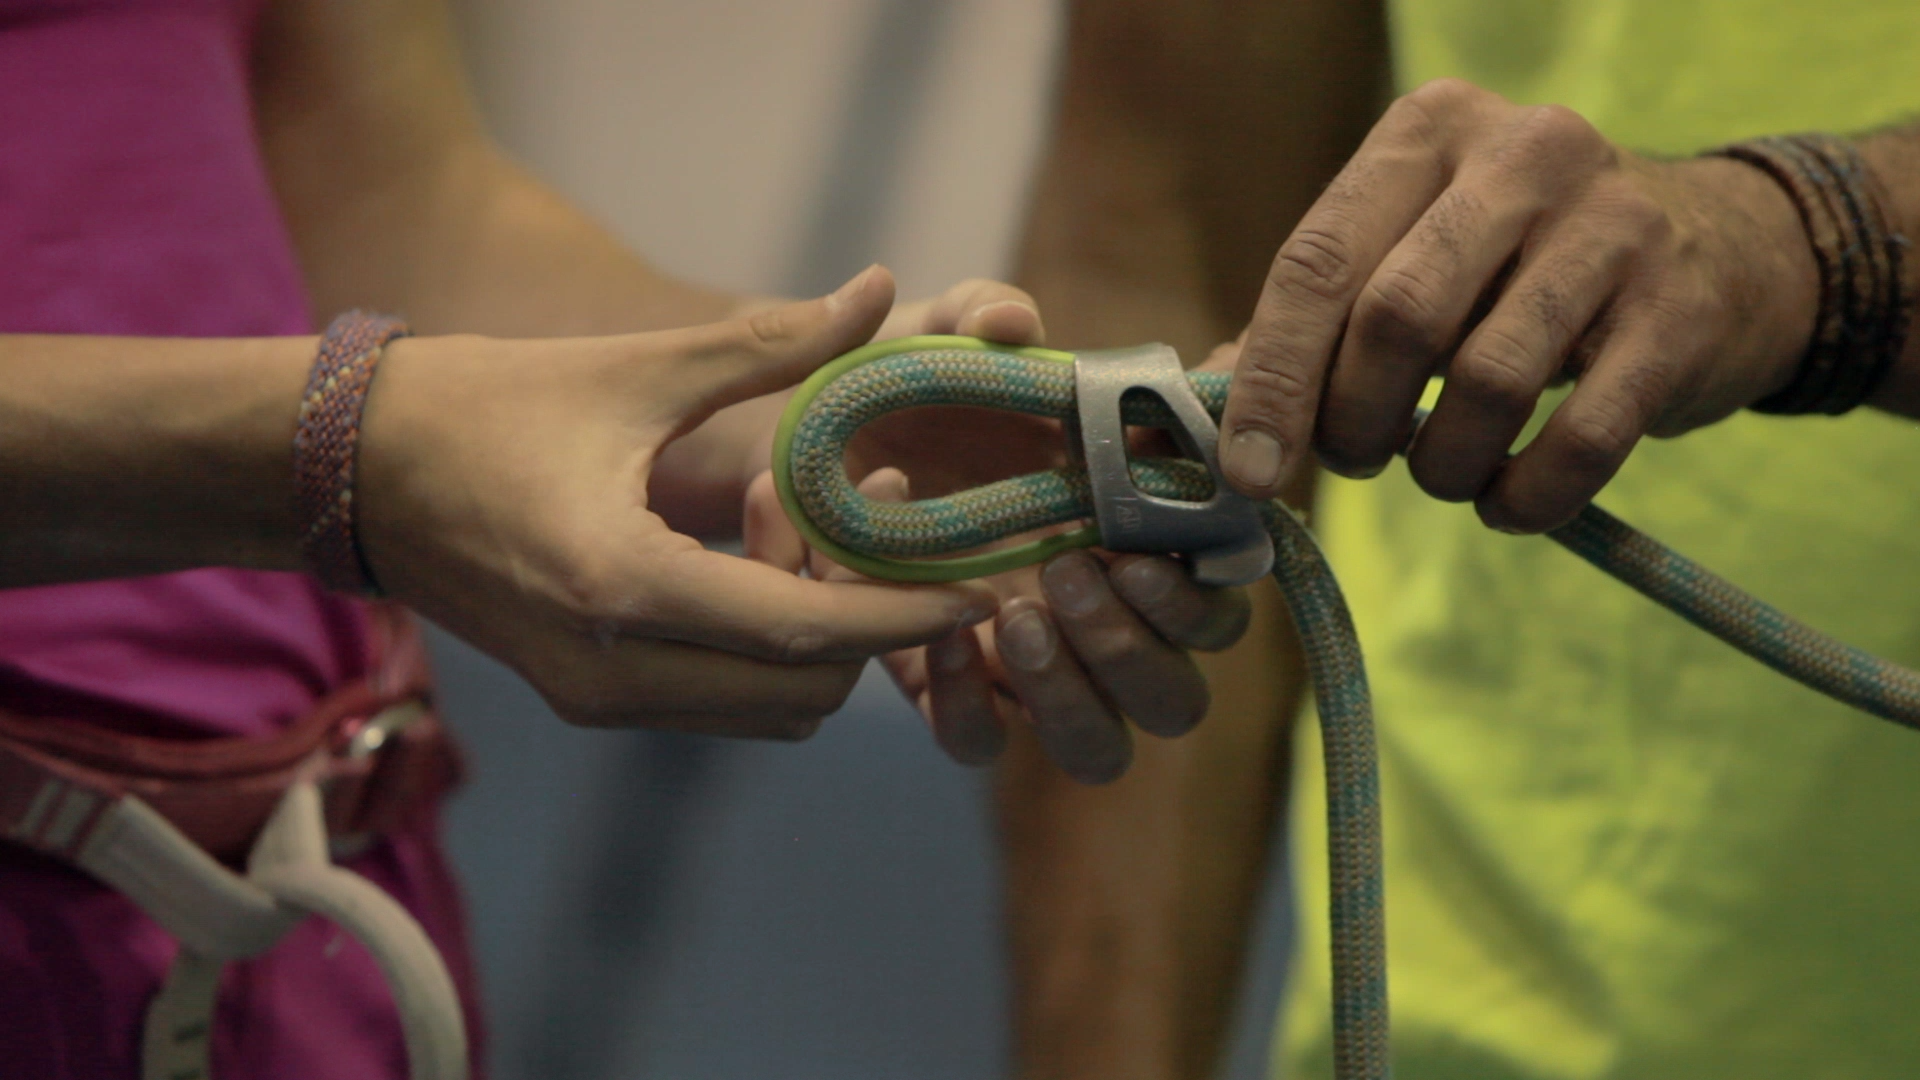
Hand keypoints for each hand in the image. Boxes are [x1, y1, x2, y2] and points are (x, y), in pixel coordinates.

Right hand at [354, 268, 995, 737]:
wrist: (343, 471)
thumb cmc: (480, 404)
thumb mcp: (633, 371)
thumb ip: (767, 343)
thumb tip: (879, 291)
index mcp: (623, 589)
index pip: (807, 636)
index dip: (905, 616)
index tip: (979, 587)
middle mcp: (612, 671)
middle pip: (803, 692)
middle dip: (859, 610)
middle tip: (853, 499)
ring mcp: (597, 699)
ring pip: (767, 708)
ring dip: (811, 630)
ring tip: (786, 511)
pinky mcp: (586, 698)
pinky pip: (718, 698)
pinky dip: (761, 643)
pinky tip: (742, 541)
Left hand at [745, 333, 1251, 783]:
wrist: (807, 432)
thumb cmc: (910, 381)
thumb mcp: (942, 332)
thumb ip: (981, 312)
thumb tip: (1012, 320)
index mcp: (1133, 538)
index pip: (1215, 602)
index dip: (1198, 594)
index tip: (1142, 549)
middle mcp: (1096, 618)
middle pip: (1176, 697)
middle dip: (1137, 647)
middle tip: (1073, 572)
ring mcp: (1027, 667)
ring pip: (1100, 746)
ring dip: (1072, 693)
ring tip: (1014, 614)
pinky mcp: (950, 691)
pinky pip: (980, 740)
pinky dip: (968, 704)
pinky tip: (941, 638)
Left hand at [1217, 78, 1819, 531]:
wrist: (1718, 247)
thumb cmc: (1517, 265)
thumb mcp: (1410, 254)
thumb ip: (1311, 321)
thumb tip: (1202, 401)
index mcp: (1427, 131)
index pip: (1316, 262)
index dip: (1273, 380)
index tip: (1249, 473)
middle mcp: (1524, 153)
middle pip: (1397, 319)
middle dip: (1356, 421)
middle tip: (1360, 460)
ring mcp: (1614, 223)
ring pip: (1488, 380)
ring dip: (1445, 465)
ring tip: (1443, 475)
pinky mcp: (1682, 306)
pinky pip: (1584, 434)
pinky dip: (1529, 495)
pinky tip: (1509, 504)